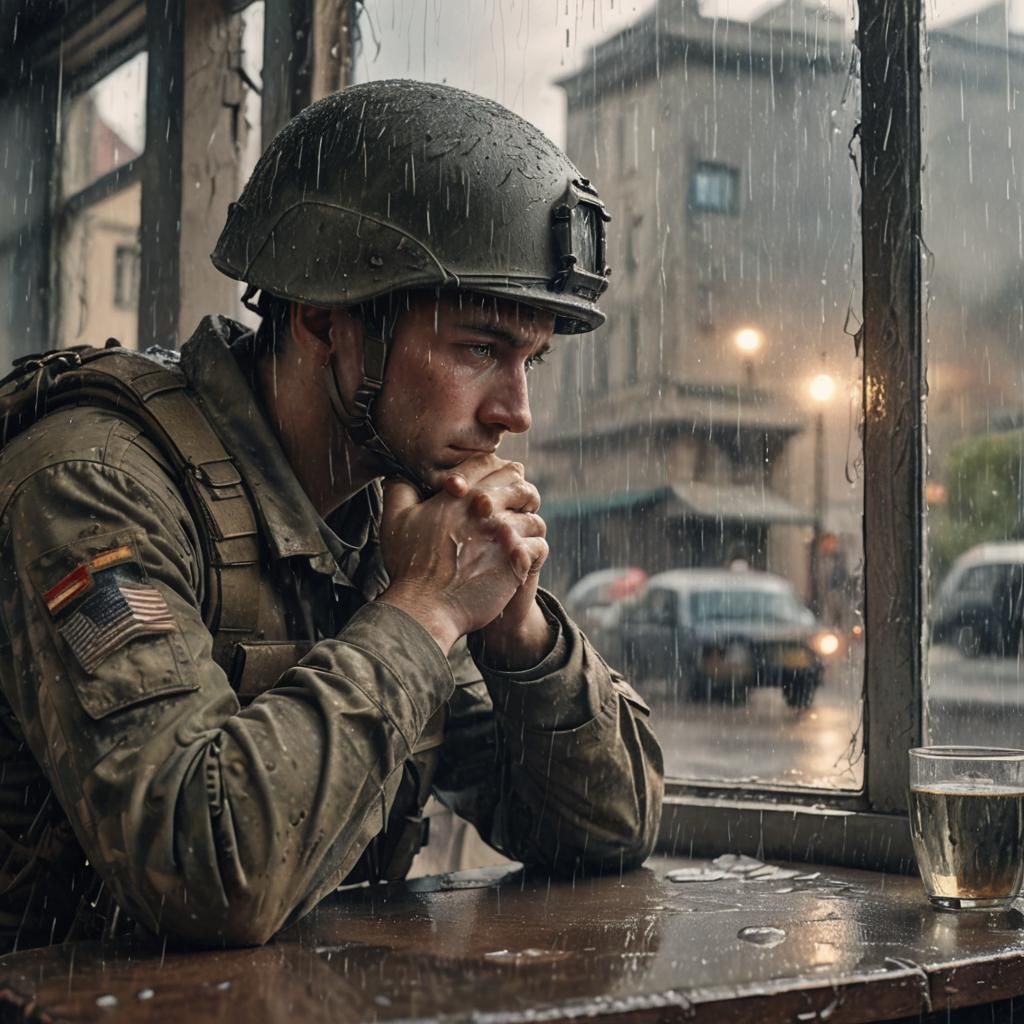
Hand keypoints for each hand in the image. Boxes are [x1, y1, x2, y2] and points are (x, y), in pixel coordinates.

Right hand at [377, 455, 547, 652]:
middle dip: (521, 493)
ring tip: (521, 538)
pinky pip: (540, 545)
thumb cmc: (409, 565)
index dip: (498, 468)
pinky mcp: (517, 559)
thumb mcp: (395, 520)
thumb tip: (399, 473)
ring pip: (533, 517)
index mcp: (459, 494)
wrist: (425, 606)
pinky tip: (523, 558)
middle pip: (519, 484)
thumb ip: (400, 490)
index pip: (489, 463)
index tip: (499, 482)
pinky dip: (534, 551)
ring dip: (528, 526)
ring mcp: (503, 533)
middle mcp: (484, 508)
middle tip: (519, 507)